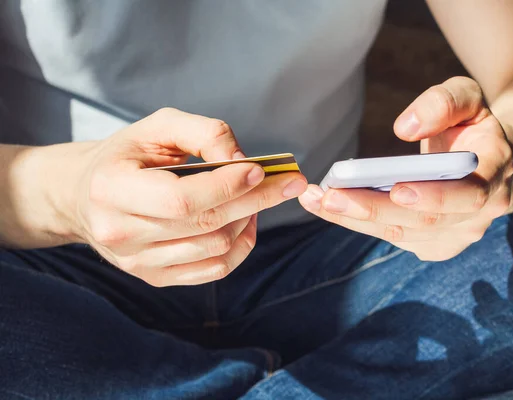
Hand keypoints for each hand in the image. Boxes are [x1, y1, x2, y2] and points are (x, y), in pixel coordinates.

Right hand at [66, 108, 306, 285]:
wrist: (86, 195)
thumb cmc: (127, 156)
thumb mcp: (157, 127)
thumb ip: (202, 133)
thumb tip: (242, 161)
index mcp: (111, 189)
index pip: (182, 199)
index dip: (227, 186)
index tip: (261, 169)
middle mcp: (119, 233)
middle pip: (205, 225)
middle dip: (255, 201)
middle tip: (290, 182)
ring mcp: (137, 263)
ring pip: (215, 250)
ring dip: (248, 220)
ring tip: (260, 197)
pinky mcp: (155, 277)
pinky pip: (213, 270)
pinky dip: (240, 246)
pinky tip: (246, 221)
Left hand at [299, 77, 512, 260]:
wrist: (487, 164)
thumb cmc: (472, 127)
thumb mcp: (468, 98)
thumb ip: (443, 102)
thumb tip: (404, 128)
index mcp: (495, 175)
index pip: (469, 195)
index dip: (434, 196)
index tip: (397, 188)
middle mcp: (478, 216)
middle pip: (423, 221)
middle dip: (374, 209)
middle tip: (330, 195)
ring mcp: (454, 236)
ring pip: (401, 234)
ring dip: (355, 219)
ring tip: (315, 198)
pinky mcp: (431, 245)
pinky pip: (391, 236)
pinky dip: (357, 222)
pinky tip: (327, 206)